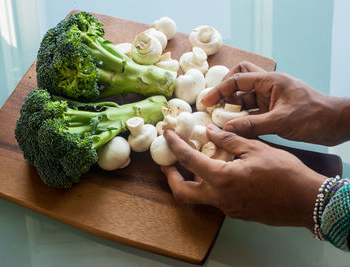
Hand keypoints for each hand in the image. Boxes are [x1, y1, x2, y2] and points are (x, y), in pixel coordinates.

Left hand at [162, 125, 325, 230]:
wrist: (306, 200)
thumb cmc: (285, 173)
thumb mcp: (256, 149)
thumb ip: (229, 140)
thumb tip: (209, 132)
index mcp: (222, 179)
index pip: (189, 160)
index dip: (174, 145)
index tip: (166, 134)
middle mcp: (219, 198)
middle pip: (182, 192)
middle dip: (170, 176)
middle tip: (168, 162)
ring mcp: (227, 208)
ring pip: (197, 197)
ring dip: (188, 181)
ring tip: (190, 164)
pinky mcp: (236, 212)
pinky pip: (214, 199)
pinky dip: (207, 185)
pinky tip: (216, 172)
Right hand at [202, 61, 348, 145]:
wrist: (337, 124)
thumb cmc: (314, 116)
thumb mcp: (281, 121)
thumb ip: (252, 125)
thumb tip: (226, 129)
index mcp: (270, 81)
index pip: (238, 79)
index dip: (219, 90)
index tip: (206, 102)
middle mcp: (268, 88)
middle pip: (239, 81)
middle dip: (226, 92)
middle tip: (215, 107)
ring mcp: (270, 100)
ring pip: (244, 99)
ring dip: (233, 108)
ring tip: (221, 120)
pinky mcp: (273, 112)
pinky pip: (252, 112)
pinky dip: (242, 118)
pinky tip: (235, 128)